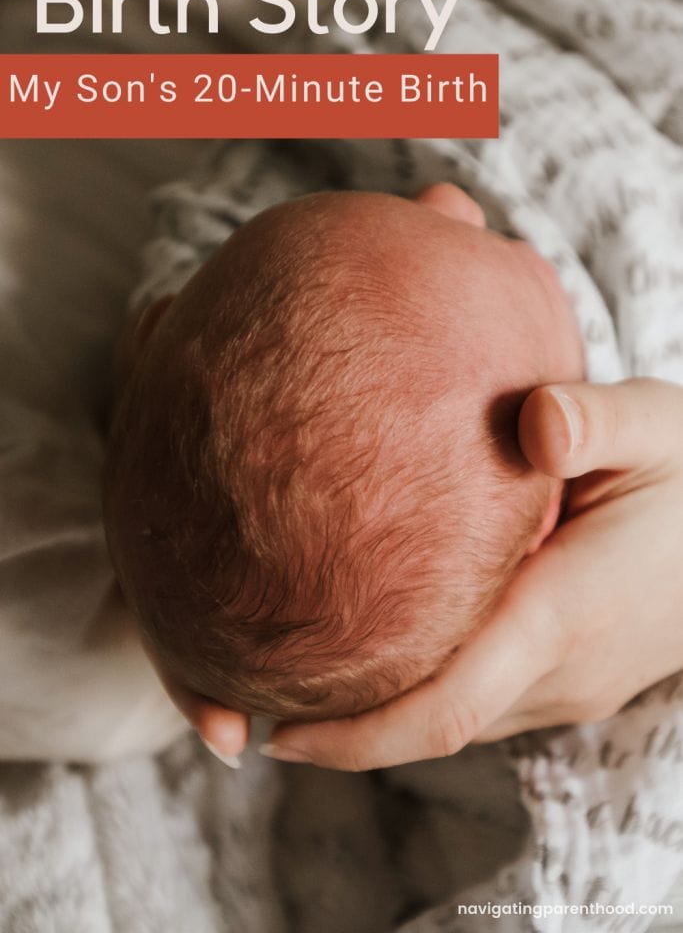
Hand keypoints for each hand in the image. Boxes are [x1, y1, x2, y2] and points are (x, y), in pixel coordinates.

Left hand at [255, 378, 682, 769]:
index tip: (277, 732)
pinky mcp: (569, 679)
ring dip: (377, 712)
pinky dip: (419, 691)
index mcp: (565, 614)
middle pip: (432, 726)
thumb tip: (538, 419)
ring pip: (453, 719)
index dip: (358, 733)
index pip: (447, 704)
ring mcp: (568, 686)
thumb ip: (596, 421)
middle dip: (343, 732)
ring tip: (297, 673)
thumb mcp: (656, 427)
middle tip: (247, 705)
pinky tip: (380, 645)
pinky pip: (478, 701)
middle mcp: (560, 671)